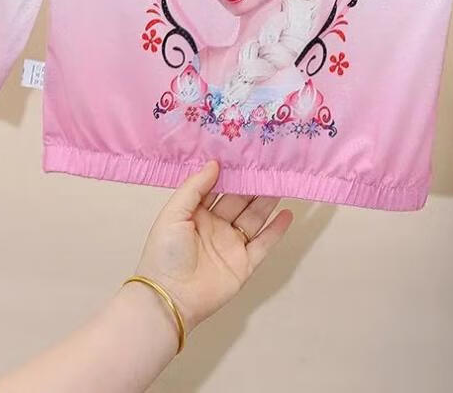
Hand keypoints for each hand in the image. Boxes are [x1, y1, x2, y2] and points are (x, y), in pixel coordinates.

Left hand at [131, 159, 293, 331]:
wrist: (170, 298)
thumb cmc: (165, 254)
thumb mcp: (173, 213)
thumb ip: (194, 187)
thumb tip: (214, 164)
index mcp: (196, 213)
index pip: (218, 188)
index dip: (231, 173)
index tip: (245, 155)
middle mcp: (216, 227)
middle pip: (239, 201)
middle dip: (253, 184)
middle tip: (269, 164)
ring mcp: (231, 245)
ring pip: (254, 218)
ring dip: (267, 201)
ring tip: (281, 181)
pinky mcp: (244, 265)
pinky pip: (264, 244)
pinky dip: (276, 230)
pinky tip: (287, 214)